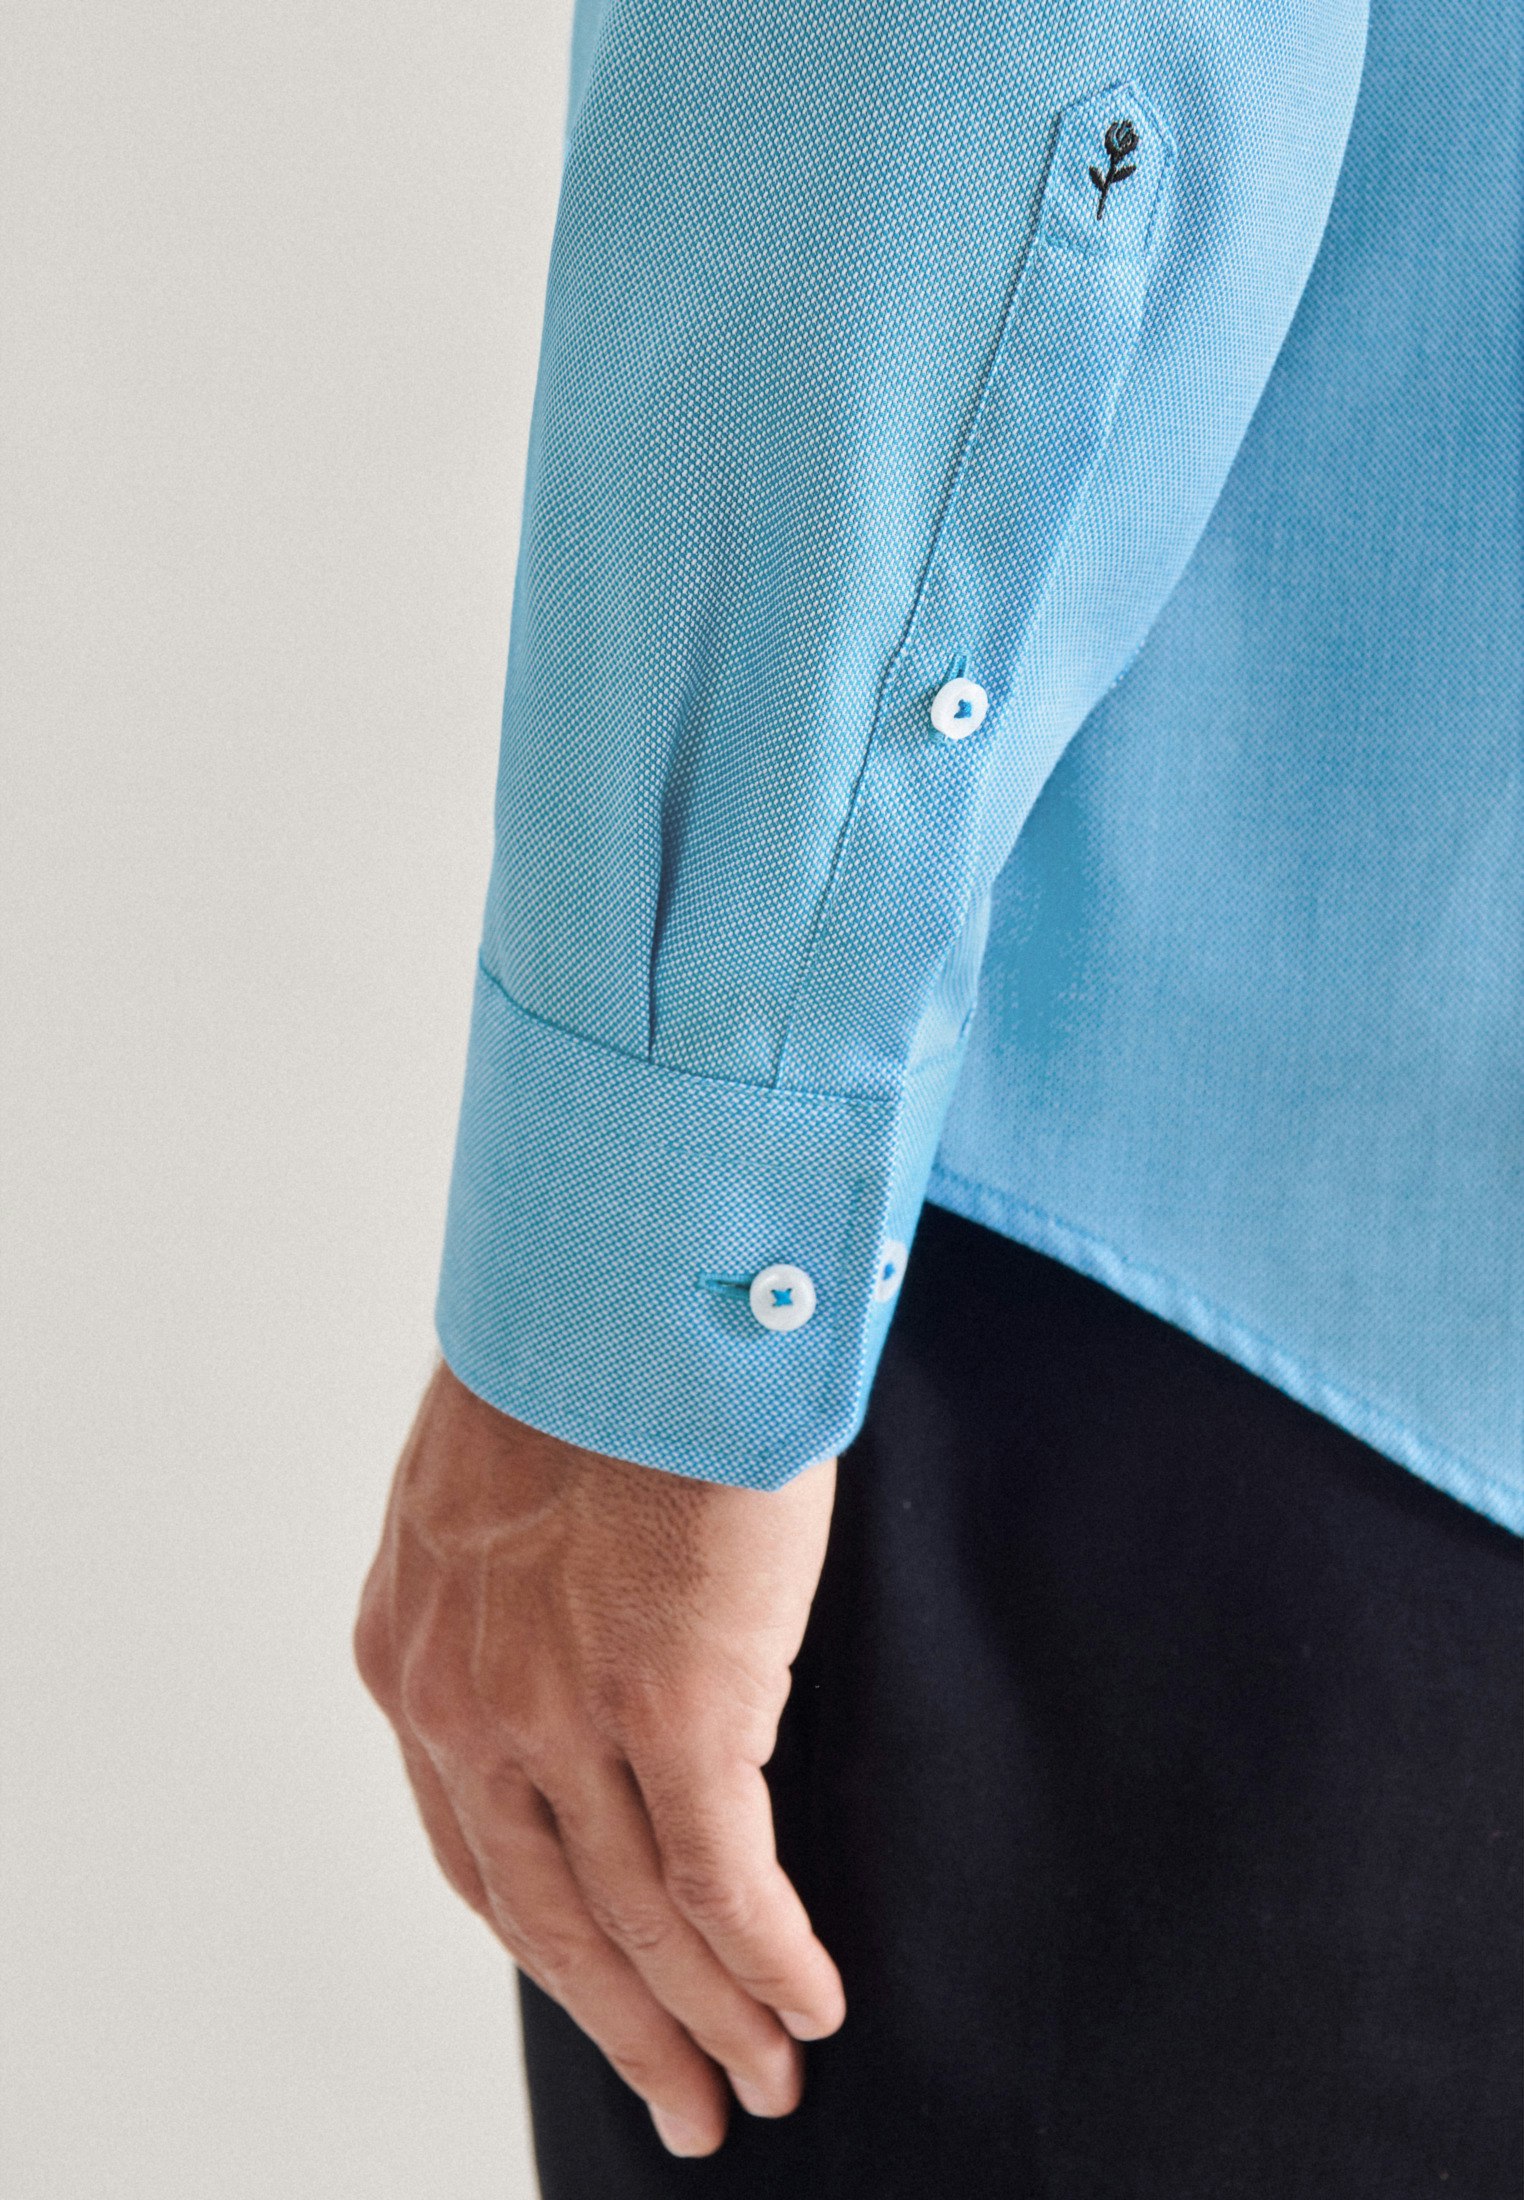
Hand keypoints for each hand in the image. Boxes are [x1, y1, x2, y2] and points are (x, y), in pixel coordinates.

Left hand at [353, 1361, 843, 2156]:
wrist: (625, 1275)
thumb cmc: (582, 1351)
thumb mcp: (498, 1488)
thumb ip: (517, 1596)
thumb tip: (602, 1653)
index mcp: (410, 1656)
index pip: (473, 1852)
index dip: (550, 1947)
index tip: (604, 1997)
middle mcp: (467, 1707)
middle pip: (549, 1918)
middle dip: (625, 2024)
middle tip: (688, 2105)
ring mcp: (566, 1716)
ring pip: (641, 1918)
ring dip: (709, 2018)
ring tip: (764, 2083)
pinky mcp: (678, 1707)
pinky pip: (726, 1881)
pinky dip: (771, 1960)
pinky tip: (812, 2004)